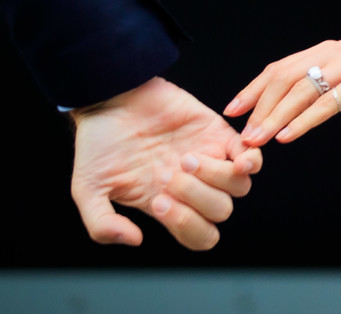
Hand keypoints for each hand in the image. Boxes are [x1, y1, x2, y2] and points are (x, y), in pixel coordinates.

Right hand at [69, 76, 261, 250]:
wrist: (110, 99)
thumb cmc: (99, 144)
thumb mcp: (88, 190)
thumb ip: (102, 225)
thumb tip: (135, 240)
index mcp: (167, 204)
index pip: (199, 235)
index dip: (186, 226)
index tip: (159, 202)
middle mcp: (193, 186)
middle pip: (220, 212)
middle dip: (195, 198)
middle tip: (165, 174)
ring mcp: (209, 159)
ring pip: (240, 187)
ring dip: (215, 177)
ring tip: (184, 158)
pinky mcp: (219, 133)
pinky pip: (252, 156)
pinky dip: (250, 161)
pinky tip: (234, 158)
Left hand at [225, 39, 340, 146]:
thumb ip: (323, 93)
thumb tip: (290, 113)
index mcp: (328, 51)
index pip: (280, 68)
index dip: (253, 90)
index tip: (233, 112)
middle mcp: (335, 52)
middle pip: (284, 77)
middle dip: (259, 108)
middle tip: (243, 136)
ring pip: (302, 90)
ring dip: (275, 117)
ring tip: (258, 141)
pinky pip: (328, 102)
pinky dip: (304, 120)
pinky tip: (289, 136)